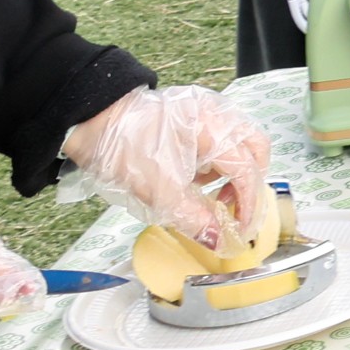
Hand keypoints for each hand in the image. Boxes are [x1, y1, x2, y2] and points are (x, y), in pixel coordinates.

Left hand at [61, 84, 274, 251]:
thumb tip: (220, 241)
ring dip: (231, 171)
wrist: (94, 120)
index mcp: (214, 129)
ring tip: (203, 190)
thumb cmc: (124, 148)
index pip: (247, 171)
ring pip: (240, 142)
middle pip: (256, 149)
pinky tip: (192, 172)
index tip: (239, 230)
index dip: (247, 205)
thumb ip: (194, 218)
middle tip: (229, 207)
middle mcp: (219, 113)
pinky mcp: (195, 111)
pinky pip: (221, 135)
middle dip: (247, 182)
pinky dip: (215, 158)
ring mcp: (208, 109)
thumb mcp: (159, 192)